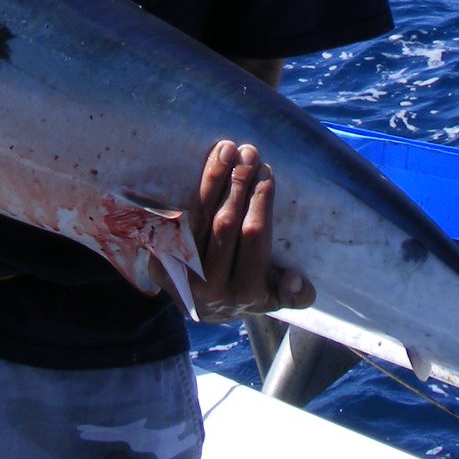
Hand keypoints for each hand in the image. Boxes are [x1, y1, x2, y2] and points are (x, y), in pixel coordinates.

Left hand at [187, 139, 314, 320]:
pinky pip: (176, 222)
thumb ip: (296, 295)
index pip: (254, 236)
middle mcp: (212, 286)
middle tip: (248, 152)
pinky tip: (200, 168)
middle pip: (225, 224)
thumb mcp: (276, 299)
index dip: (260, 201)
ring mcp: (183, 275)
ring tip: (225, 150)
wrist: (203, 307)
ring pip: (198, 218)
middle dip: (238, 183)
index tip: (266, 170)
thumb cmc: (247, 291)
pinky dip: (188, 194)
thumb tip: (294, 278)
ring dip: (212, 180)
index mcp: (246, 293)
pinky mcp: (161, 262)